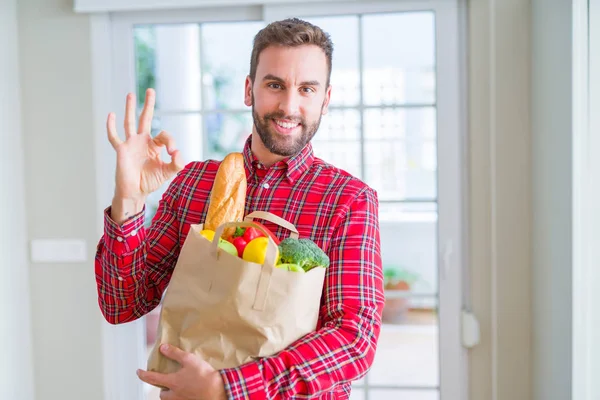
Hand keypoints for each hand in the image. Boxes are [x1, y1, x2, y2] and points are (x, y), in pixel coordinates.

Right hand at [107, 89, 183, 222]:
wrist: (135, 192)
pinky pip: (114, 136)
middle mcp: (143, 142)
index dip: (170, 141)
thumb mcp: (168, 173)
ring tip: (130, 95)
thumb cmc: (150, 181)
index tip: (172, 152)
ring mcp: (131, 144)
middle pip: (146, 119)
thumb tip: (177, 152)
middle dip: (149, 105)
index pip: (164, 135)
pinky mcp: (121, 150)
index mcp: (155, 146)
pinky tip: (111, 115)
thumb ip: (177, 163)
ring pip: (130, 123)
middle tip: (151, 90)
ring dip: (130, 109)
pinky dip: (111, 126)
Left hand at [137, 344, 226, 399]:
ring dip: (171, 394)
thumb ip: (175, 353)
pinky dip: (181, 397)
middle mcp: (174, 394)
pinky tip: (189, 392)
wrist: (218, 391)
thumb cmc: (204, 376)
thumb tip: (163, 348)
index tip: (138, 372)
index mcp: (172, 382)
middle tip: (167, 382)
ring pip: (171, 399)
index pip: (152, 379)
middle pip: (162, 394)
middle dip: (162, 389)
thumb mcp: (190, 360)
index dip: (143, 375)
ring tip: (178, 387)